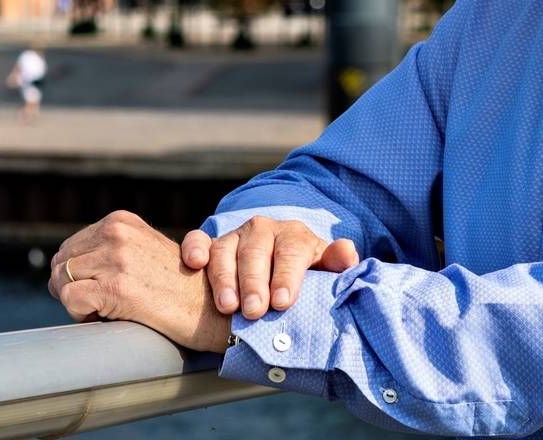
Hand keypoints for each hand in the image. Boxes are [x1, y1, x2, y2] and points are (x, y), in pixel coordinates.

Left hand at [49, 210, 232, 352]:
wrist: (210, 307)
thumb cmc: (175, 286)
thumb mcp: (142, 251)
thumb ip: (109, 249)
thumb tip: (59, 268)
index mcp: (120, 221)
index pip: (71, 246)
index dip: (77, 274)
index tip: (100, 289)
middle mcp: (116, 233)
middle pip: (61, 262)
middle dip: (70, 287)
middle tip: (97, 304)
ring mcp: (116, 259)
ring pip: (61, 280)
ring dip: (75, 301)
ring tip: (103, 310)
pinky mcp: (116, 288)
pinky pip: (70, 299)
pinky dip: (79, 313)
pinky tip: (104, 317)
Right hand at [182, 217, 359, 319]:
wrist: (278, 273)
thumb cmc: (304, 279)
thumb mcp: (324, 273)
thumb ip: (336, 265)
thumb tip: (347, 252)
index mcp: (294, 236)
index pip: (291, 251)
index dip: (287, 276)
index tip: (282, 303)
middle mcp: (263, 230)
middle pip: (256, 251)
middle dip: (254, 283)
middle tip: (254, 311)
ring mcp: (235, 236)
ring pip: (225, 249)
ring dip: (224, 277)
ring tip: (227, 306)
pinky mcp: (212, 244)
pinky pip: (198, 239)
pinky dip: (194, 248)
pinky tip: (195, 264)